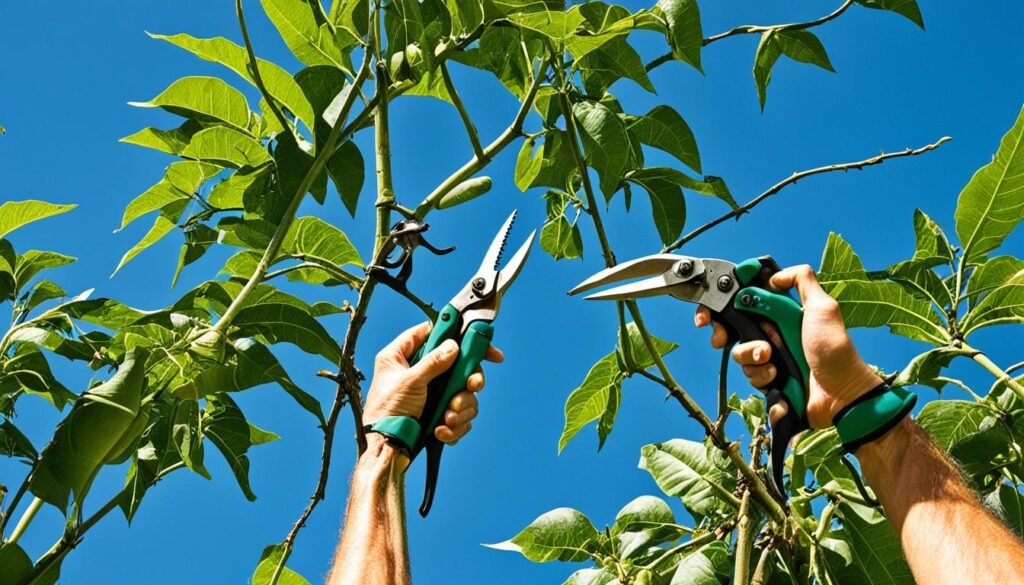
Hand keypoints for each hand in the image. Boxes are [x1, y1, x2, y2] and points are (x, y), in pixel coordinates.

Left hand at [362, 322, 503, 443]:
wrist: (386, 449)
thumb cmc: (387, 412)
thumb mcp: (409, 382)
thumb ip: (432, 362)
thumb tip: (453, 346)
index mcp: (401, 356)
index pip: (432, 333)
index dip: (456, 334)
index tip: (482, 345)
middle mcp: (417, 372)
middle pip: (457, 365)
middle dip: (468, 380)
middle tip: (473, 386)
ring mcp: (430, 394)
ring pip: (462, 393)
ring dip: (460, 407)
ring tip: (447, 419)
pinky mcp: (437, 415)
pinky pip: (459, 415)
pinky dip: (455, 425)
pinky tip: (442, 432)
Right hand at [695, 265, 881, 427]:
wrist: (840, 393)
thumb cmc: (833, 349)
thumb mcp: (823, 307)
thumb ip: (802, 280)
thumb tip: (773, 275)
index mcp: (780, 314)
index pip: (742, 303)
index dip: (721, 308)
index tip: (708, 316)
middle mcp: (771, 333)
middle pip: (732, 330)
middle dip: (726, 335)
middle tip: (728, 341)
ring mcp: (769, 358)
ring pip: (739, 354)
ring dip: (753, 358)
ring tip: (773, 363)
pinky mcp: (768, 380)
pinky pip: (750, 376)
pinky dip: (762, 377)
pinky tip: (778, 378)